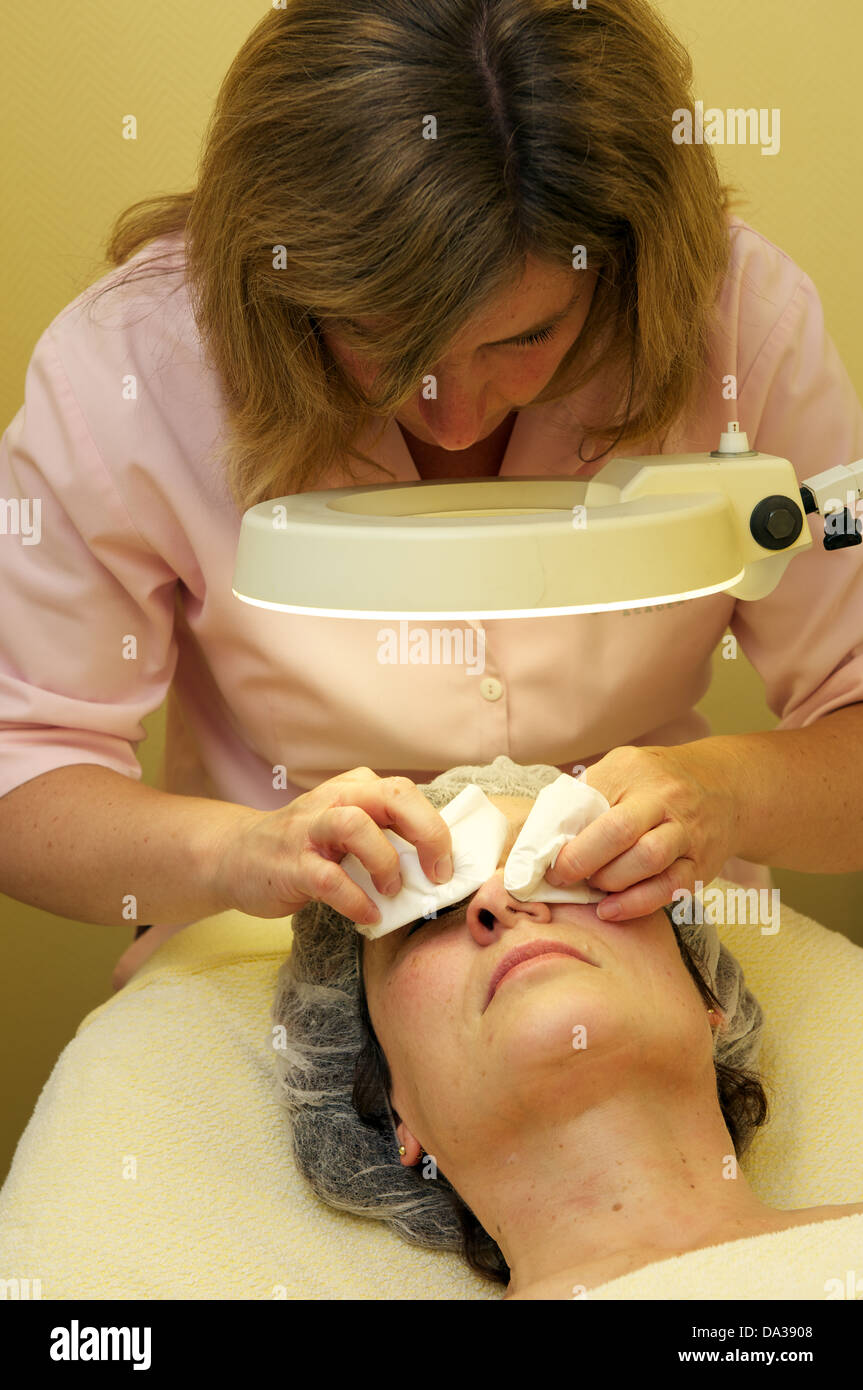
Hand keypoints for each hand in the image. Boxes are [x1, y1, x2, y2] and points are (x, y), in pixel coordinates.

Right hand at [212, 767, 452, 924]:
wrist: (234, 857)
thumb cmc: (304, 847)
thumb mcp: (345, 827)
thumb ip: (383, 834)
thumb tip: (436, 863)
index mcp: (354, 789)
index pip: (407, 794)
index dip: (436, 828)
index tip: (447, 865)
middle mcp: (334, 800)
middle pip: (393, 796)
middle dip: (426, 833)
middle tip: (436, 873)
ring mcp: (308, 830)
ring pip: (356, 825)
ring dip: (385, 861)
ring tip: (391, 890)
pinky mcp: (290, 864)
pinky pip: (329, 879)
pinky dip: (356, 900)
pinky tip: (368, 915)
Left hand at [545, 743, 741, 920]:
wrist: (724, 787)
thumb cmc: (655, 784)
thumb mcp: (620, 772)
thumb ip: (585, 798)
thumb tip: (541, 838)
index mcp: (632, 770)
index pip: (588, 800)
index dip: (560, 834)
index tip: (542, 857)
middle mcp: (664, 797)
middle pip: (618, 831)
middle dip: (582, 860)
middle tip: (561, 877)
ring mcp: (687, 830)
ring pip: (647, 859)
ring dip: (610, 880)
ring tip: (593, 887)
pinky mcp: (702, 863)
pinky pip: (670, 888)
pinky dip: (636, 904)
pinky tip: (610, 910)